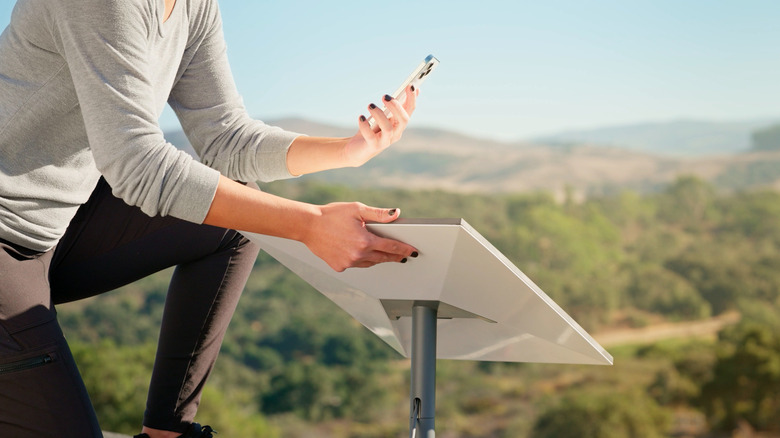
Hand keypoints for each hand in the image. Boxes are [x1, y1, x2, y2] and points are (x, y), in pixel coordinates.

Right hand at [301, 202, 418, 271]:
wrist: (308, 225)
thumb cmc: (331, 215)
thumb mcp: (357, 209)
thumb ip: (378, 214)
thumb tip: (396, 214)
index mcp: (365, 241)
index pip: (391, 247)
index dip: (404, 249)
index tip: (413, 251)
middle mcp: (358, 255)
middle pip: (383, 258)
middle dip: (394, 256)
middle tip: (403, 256)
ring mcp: (348, 263)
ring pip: (370, 263)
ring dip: (378, 259)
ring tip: (384, 254)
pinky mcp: (339, 266)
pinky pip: (356, 265)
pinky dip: (361, 260)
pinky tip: (361, 254)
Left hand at [343, 85, 418, 166]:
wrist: (358, 149)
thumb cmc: (373, 129)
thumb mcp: (385, 115)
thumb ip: (396, 104)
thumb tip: (413, 88)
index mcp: (399, 124)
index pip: (410, 110)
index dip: (412, 98)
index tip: (411, 85)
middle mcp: (396, 133)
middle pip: (403, 120)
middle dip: (396, 106)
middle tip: (384, 96)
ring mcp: (385, 141)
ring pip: (388, 128)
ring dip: (379, 114)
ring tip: (370, 105)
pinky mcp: (373, 146)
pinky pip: (370, 136)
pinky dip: (365, 125)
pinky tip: (361, 118)